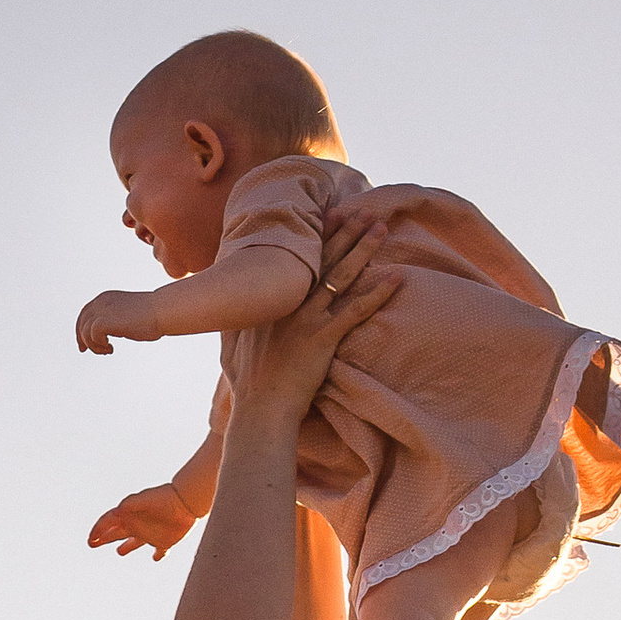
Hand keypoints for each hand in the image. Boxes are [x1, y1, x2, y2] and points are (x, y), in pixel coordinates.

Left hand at [76, 289, 159, 354]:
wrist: (161, 311)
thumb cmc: (151, 315)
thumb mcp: (128, 314)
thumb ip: (116, 319)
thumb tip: (109, 330)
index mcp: (106, 298)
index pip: (85, 313)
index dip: (81, 329)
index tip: (84, 345)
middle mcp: (101, 302)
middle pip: (81, 322)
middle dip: (82, 338)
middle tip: (86, 351)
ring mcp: (103, 310)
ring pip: (85, 330)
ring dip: (93, 345)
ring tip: (108, 350)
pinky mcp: (106, 320)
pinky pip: (92, 335)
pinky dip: (98, 344)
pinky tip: (110, 348)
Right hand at [89, 484, 195, 560]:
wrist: (186, 501)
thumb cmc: (163, 499)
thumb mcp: (143, 501)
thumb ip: (129, 505)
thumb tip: (116, 512)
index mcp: (130, 515)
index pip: (108, 522)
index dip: (98, 530)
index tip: (91, 539)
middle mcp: (138, 524)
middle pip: (116, 532)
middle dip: (103, 537)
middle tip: (92, 543)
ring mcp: (151, 533)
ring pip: (135, 542)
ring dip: (126, 547)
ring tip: (119, 552)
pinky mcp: (166, 541)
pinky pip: (160, 551)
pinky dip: (158, 555)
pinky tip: (155, 558)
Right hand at [235, 219, 398, 424]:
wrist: (261, 409)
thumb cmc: (248, 382)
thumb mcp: (232, 343)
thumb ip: (233, 322)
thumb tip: (224, 313)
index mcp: (273, 299)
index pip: (299, 258)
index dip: (319, 235)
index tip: (333, 215)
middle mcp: (291, 302)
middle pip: (323, 258)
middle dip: (346, 232)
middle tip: (364, 211)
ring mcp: (307, 318)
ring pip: (341, 276)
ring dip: (363, 249)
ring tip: (380, 228)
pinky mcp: (323, 339)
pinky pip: (356, 311)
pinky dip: (377, 294)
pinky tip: (396, 278)